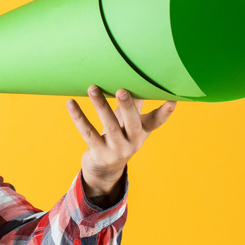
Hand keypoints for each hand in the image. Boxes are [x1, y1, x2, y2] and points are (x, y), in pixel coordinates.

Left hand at [67, 86, 175, 200]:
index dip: (165, 112)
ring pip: (108, 126)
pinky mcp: (99, 153)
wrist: (105, 169)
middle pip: (132, 123)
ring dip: (100, 106)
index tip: (173, 100)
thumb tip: (136, 75)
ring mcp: (116, 150)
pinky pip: (88, 133)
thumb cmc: (119, 135)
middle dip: (127, 106)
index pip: (156, 121)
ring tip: (92, 88)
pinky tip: (71, 103)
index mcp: (142, 132)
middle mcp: (132, 142)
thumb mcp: (130, 123)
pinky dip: (79, 117)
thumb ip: (134, 103)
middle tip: (122, 90)